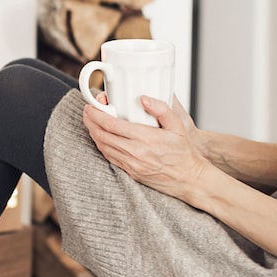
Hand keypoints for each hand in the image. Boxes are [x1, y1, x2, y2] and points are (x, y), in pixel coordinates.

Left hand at [82, 94, 209, 203]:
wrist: (188, 178)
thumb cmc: (183, 152)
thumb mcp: (178, 126)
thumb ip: (162, 109)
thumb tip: (143, 98)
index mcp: (145, 138)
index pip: (112, 124)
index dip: (97, 114)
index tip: (91, 106)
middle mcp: (135, 152)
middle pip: (102, 134)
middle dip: (90, 121)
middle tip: (87, 111)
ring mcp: (130, 163)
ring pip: (103, 146)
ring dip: (93, 132)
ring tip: (90, 121)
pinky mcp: (129, 171)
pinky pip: (109, 156)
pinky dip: (101, 145)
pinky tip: (100, 137)